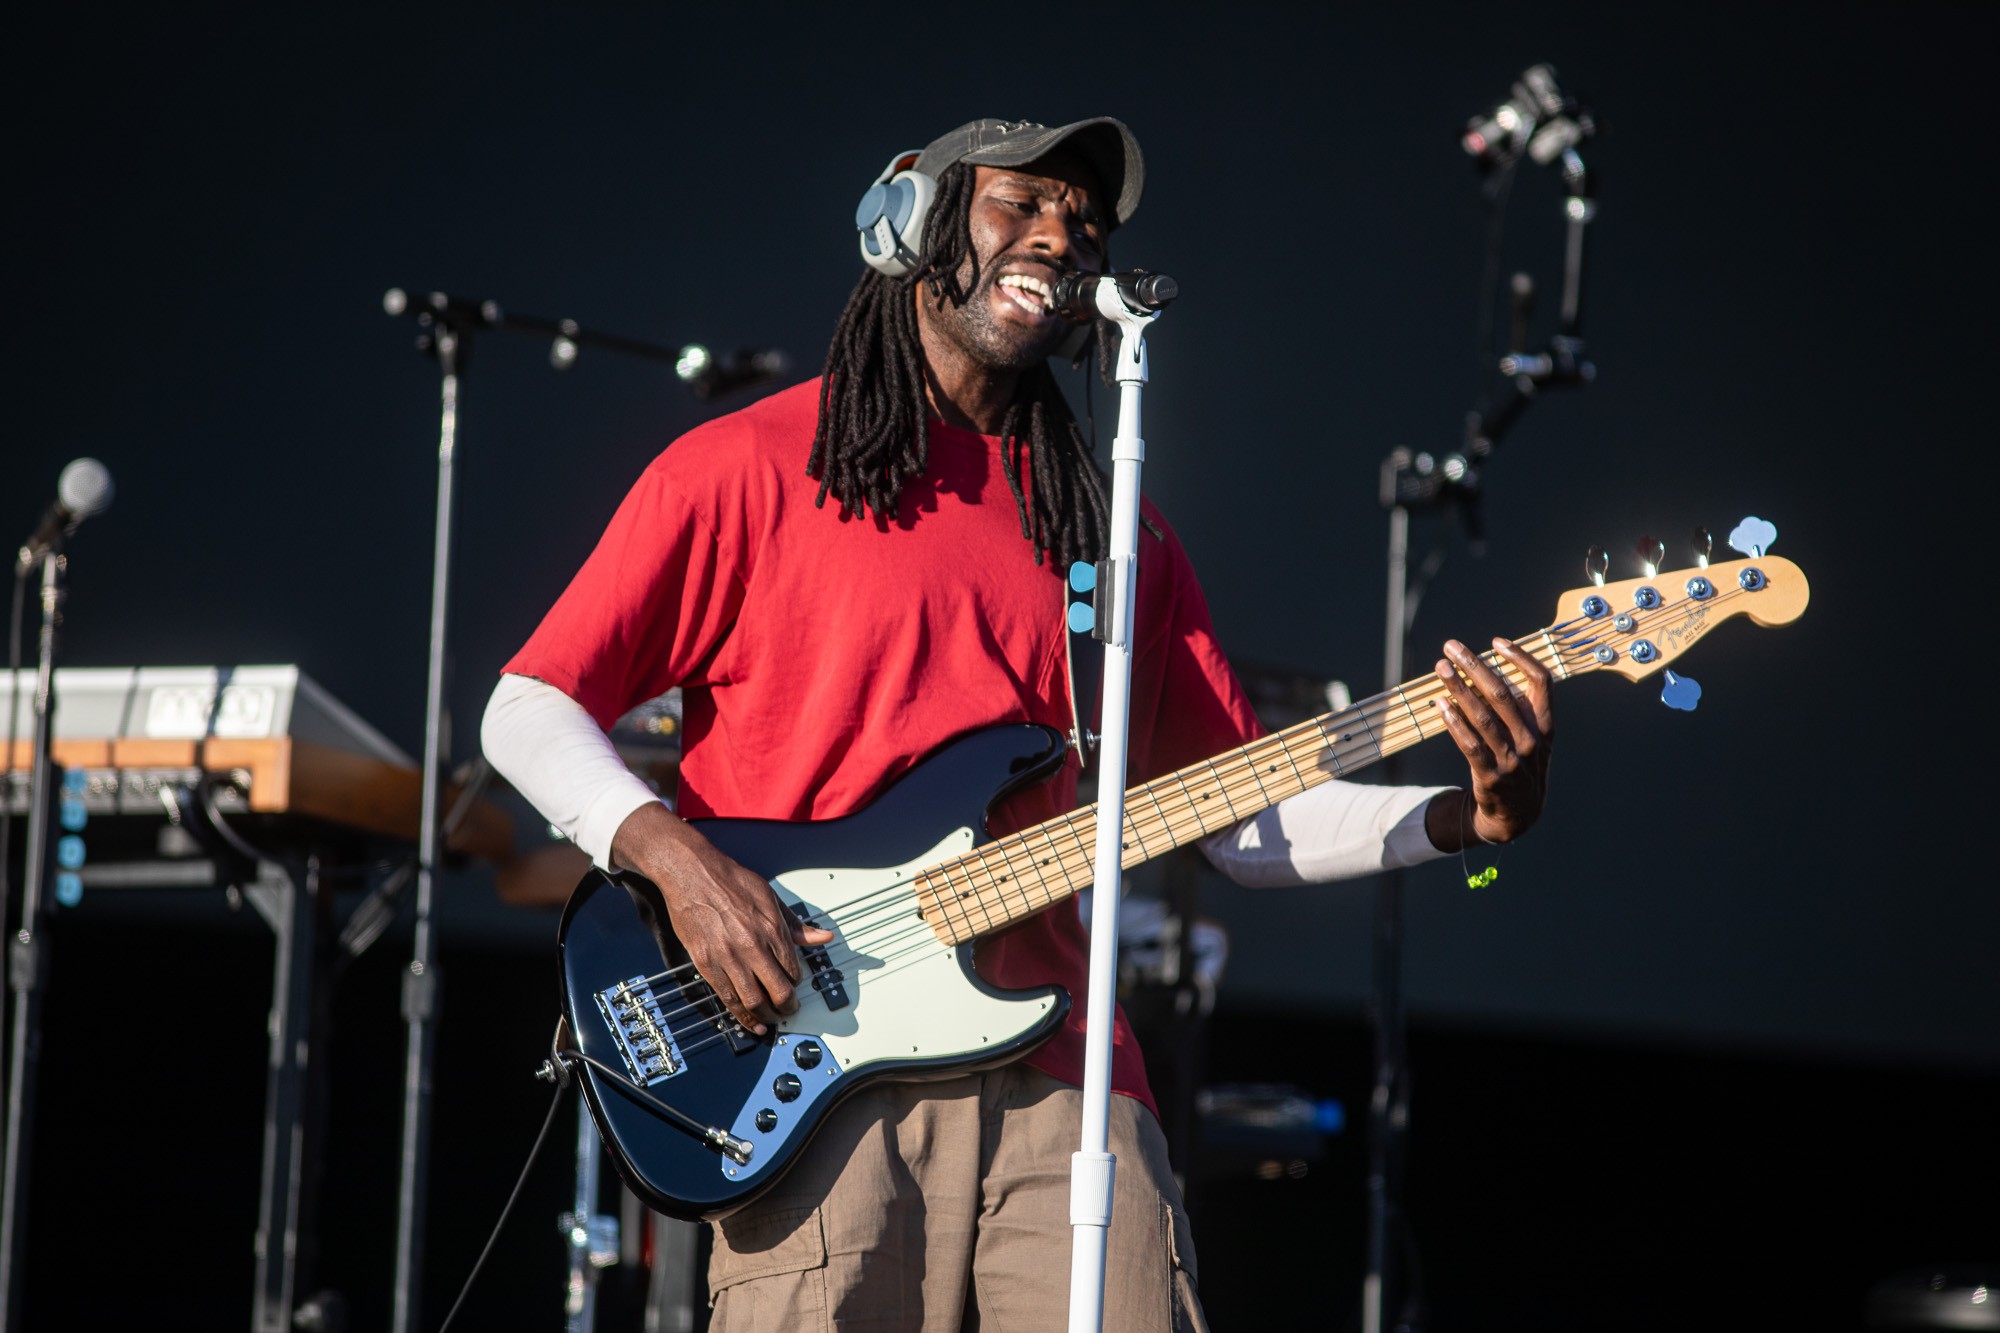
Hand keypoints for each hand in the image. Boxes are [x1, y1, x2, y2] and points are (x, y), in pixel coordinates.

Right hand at [611, 803, 835, 1035]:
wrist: (692, 873)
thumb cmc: (729, 881)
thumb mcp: (769, 897)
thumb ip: (794, 924)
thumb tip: (821, 937)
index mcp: (771, 929)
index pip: (793, 970)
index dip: (797, 983)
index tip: (795, 986)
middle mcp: (751, 946)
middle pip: (778, 990)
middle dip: (787, 1006)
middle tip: (789, 1010)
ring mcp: (728, 957)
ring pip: (753, 1001)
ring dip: (766, 1016)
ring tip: (772, 1020)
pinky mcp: (706, 963)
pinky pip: (727, 998)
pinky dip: (741, 1016)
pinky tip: (750, 1021)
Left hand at [1428, 637, 1554, 846]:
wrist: (1518, 816)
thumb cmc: (1522, 766)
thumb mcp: (1534, 739)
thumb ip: (1520, 709)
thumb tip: (1488, 672)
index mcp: (1546, 727)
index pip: (1542, 683)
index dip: (1521, 658)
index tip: (1496, 642)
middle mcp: (1532, 741)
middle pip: (1503, 693)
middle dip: (1475, 665)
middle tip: (1452, 647)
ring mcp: (1512, 760)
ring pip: (1482, 716)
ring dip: (1458, 688)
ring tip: (1441, 667)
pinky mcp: (1490, 776)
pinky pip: (1469, 744)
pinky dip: (1454, 722)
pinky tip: (1440, 704)